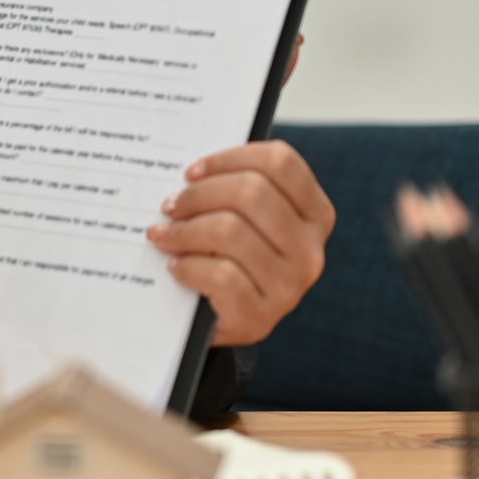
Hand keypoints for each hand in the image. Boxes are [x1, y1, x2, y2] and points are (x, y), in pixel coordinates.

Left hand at [146, 141, 334, 345]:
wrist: (218, 320)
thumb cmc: (225, 255)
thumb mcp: (241, 219)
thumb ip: (231, 188)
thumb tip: (191, 169)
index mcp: (315, 215)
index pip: (281, 162)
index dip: (229, 158)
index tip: (192, 172)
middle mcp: (310, 251)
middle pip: (251, 192)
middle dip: (199, 195)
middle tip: (170, 205)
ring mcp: (289, 288)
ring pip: (230, 232)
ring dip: (184, 231)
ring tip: (163, 235)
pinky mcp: (260, 319)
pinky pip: (220, 276)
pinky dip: (188, 266)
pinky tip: (175, 266)